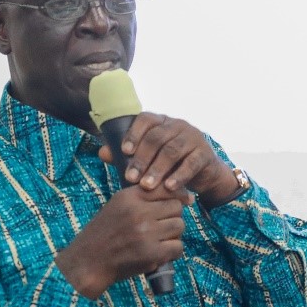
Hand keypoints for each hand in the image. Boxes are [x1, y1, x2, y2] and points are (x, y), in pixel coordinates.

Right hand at [54, 183, 191, 299]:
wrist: (88, 261)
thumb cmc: (104, 233)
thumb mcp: (118, 206)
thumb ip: (143, 198)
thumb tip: (184, 196)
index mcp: (129, 197)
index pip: (165, 187)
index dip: (178, 194)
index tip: (184, 200)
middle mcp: (138, 212)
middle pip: (176, 207)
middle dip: (173, 216)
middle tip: (162, 226)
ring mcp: (145, 233)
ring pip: (179, 226)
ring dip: (173, 234)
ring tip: (160, 240)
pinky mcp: (151, 253)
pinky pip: (177, 247)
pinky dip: (172, 251)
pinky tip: (161, 253)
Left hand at [100, 112, 240, 207]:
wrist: (204, 173)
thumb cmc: (171, 163)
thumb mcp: (150, 158)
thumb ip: (128, 154)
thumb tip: (102, 152)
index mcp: (161, 122)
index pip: (146, 120)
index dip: (134, 134)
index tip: (124, 151)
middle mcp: (177, 125)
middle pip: (157, 138)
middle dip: (142, 159)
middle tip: (131, 177)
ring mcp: (193, 138)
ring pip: (172, 151)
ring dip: (157, 169)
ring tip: (147, 186)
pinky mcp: (204, 153)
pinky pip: (191, 163)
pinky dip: (179, 176)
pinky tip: (169, 187)